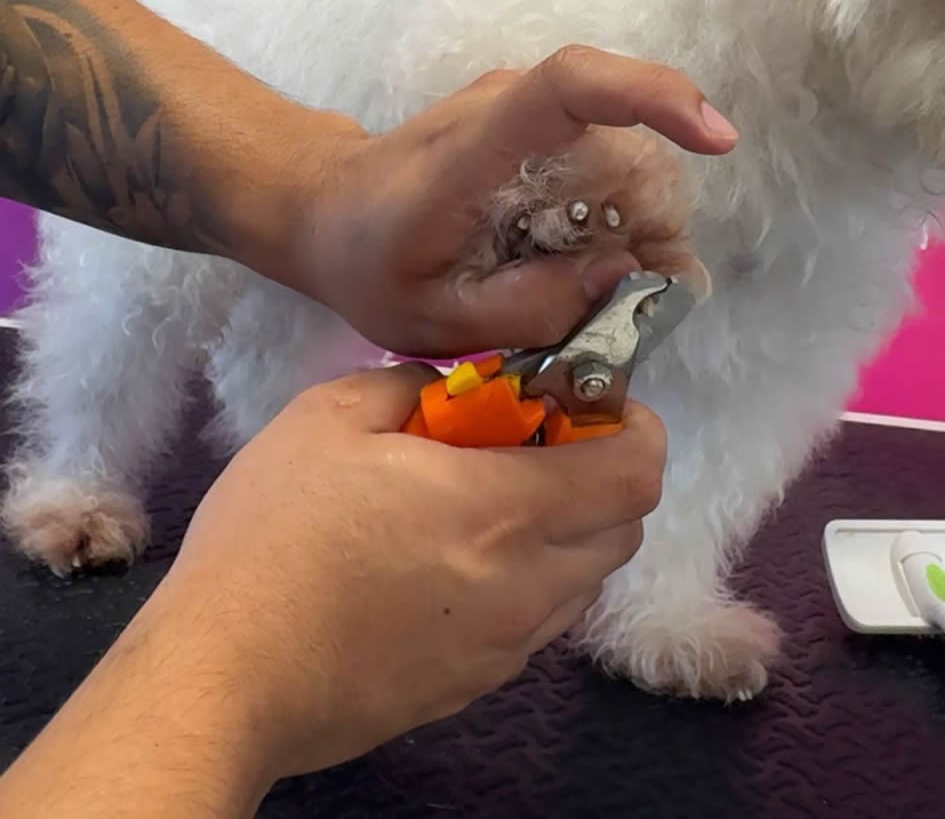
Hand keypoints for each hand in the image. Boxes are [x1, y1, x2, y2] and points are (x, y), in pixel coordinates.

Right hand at [157, 363, 666, 784]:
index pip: (635, 473)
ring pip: (585, 580)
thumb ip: (410, 384)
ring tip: (491, 499)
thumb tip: (452, 387)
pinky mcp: (473, 687)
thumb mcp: (329, 416)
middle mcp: (525, 585)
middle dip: (605, 475)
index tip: (591, 402)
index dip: (636, 428)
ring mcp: (504, 647)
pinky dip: (530, 579)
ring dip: (568, 530)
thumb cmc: (273, 535)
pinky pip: (538, 623)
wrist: (225, 675)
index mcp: (502, 509)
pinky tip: (454, 559)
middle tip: (538, 441)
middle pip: (624, 529)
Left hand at [266, 46, 735, 354]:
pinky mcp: (536, 124)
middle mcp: (509, 106)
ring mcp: (524, 108)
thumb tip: (620, 277)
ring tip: (612, 287)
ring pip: (627, 156)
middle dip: (657, 220)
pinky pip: (605, 161)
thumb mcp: (435, 319)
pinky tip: (595, 261)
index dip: (652, 95)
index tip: (717, 138)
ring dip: (641, 224)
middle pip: (624, 142)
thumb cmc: (371, 264)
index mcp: (476, 148)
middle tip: (648, 296)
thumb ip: (526, 308)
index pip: (570, 85)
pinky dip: (620, 214)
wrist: (328, 209)